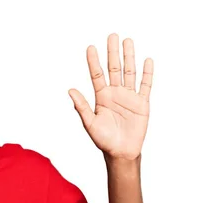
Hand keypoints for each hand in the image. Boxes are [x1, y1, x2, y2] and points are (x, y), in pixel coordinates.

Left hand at [69, 34, 153, 160]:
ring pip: (129, 73)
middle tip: (112, 36)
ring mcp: (129, 97)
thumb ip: (81, 106)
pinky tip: (147, 61)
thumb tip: (70, 90)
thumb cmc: (103, 140)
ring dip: (129, 57)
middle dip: (113, 52)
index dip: (93, 61)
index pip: (97, 75)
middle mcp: (115, 93)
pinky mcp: (142, 103)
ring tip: (128, 41)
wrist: (121, 152)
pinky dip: (147, 74)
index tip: (90, 48)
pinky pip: (145, 86)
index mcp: (101, 97)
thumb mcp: (90, 123)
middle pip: (114, 68)